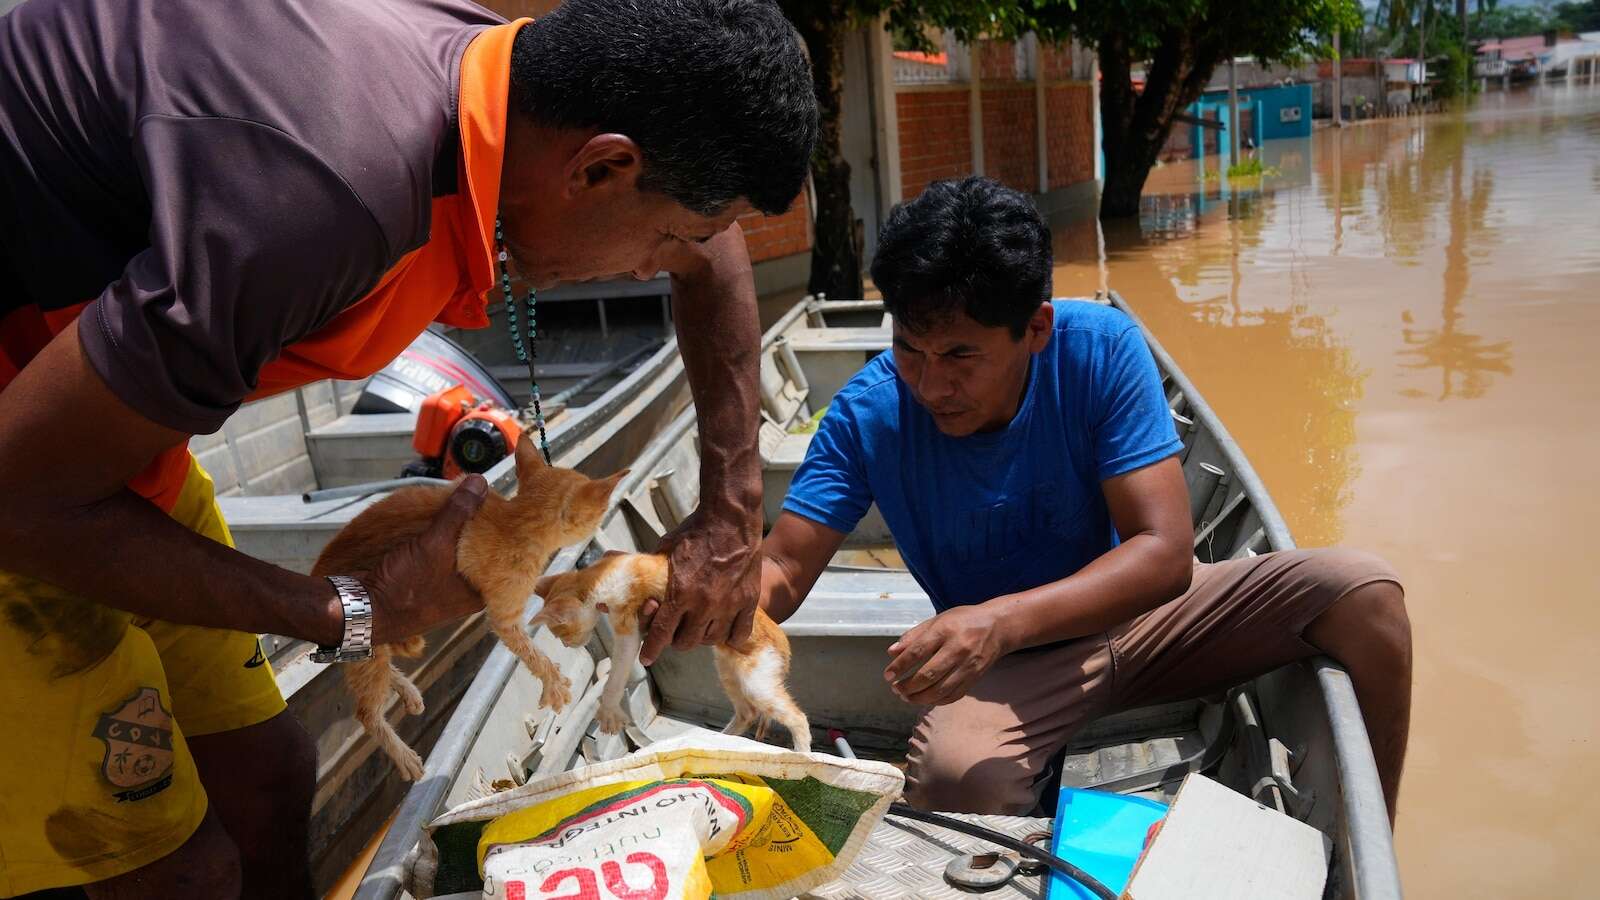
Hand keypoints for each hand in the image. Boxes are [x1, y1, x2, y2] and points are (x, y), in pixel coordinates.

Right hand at [359, 475, 489, 643]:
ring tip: (462, 501)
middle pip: (481, 553)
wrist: (361, 609)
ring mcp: (446, 589)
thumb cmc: (406, 586)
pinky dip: (440, 538)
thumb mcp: (435, 545)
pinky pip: (440, 555)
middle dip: (479, 527)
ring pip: (459, 552)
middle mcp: (467, 593)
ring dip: (457, 530)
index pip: (503, 559)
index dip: (504, 533)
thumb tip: (480, 482)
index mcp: (479, 594)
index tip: (504, 507)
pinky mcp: (426, 581)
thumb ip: (458, 512)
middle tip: (482, 498)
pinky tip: (439, 518)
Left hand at [640, 505, 759, 664]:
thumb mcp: (665, 549)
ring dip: (702, 637)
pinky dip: (731, 635)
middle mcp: (704, 604)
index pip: (661, 633)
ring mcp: (729, 605)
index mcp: (680, 592)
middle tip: (676, 631)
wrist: (730, 519)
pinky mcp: (748, 601)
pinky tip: (724, 629)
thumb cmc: (695, 532)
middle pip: (686, 642)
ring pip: (711, 640)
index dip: (651, 649)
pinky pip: (740, 633)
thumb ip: (651, 570)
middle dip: (676, 640)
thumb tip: (624, 572)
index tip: (646, 658)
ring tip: (699, 627)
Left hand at [884, 604, 1011, 705]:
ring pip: (940, 690)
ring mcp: (968, 665)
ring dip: (919, 698)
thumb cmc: (962, 621)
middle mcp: (957, 648)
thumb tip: (892, 653)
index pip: (917, 652)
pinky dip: (937, 701)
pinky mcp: (975, 678)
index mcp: (944, 630)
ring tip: (906, 697)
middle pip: (928, 674)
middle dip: (908, 686)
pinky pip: (954, 695)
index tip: (888, 676)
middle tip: (896, 689)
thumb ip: (914, 636)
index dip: (900, 666)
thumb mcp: (937, 620)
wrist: (998, 627)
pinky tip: (925, 699)